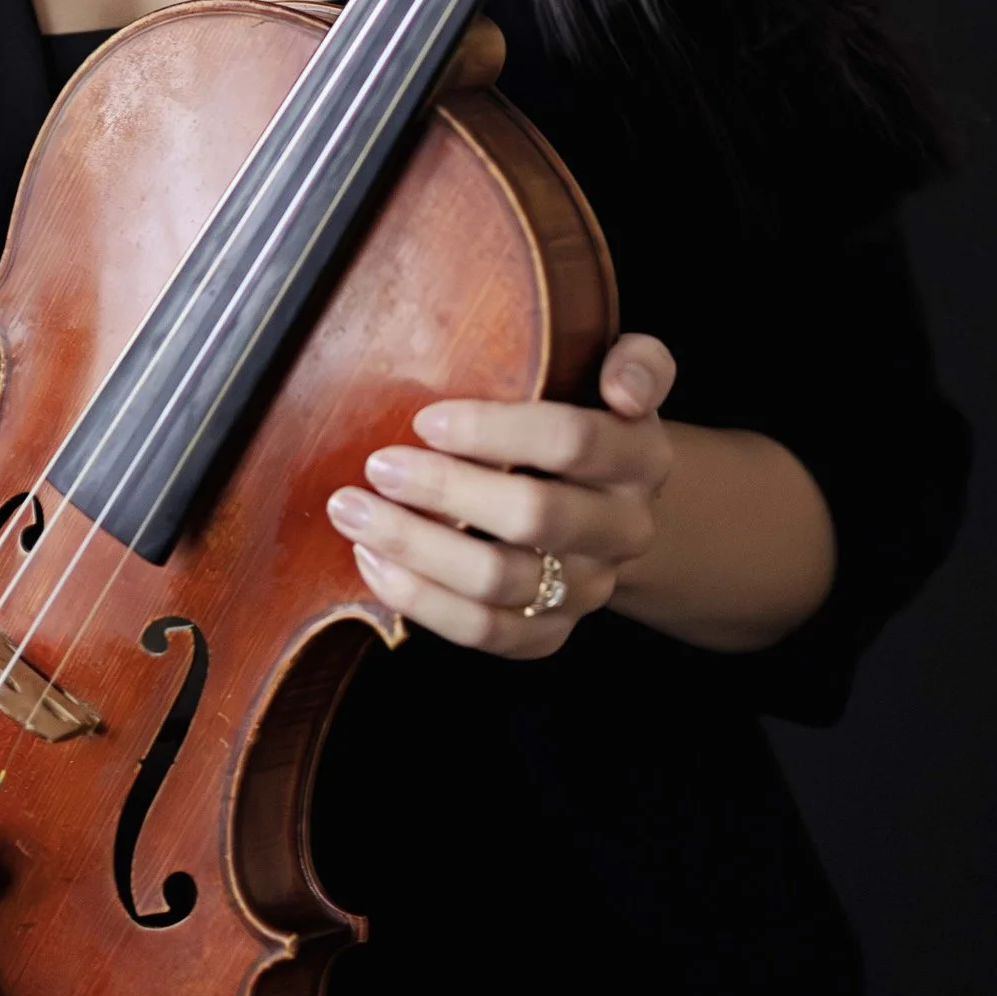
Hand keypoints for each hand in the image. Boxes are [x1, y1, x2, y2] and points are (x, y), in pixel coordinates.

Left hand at [325, 333, 678, 656]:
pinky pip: (484, 632)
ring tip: (355, 512)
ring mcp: (588, 588)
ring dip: (415, 547)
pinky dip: (422, 600)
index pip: (574, 441)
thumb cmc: (588, 422)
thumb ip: (638, 362)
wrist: (607, 506)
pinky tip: (374, 561)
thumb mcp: (618, 378)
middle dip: (444, 489)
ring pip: (498, 581)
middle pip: (533, 516)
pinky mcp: (551, 632)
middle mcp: (624, 529)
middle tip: (378, 464)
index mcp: (641, 457)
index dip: (496, 431)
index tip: (426, 420)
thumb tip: (625, 385)